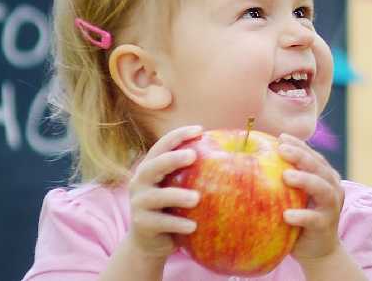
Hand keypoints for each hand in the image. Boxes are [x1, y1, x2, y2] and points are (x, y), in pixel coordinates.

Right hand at [119, 125, 204, 260]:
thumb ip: (193, 172)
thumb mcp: (179, 187)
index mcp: (150, 168)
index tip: (200, 129)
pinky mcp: (142, 225)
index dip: (178, 136)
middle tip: (193, 156)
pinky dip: (177, 224)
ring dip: (176, 195)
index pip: (161, 146)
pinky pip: (160, 223)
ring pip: (155, 197)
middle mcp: (140, 183)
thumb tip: (232, 152)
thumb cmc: (173, 208)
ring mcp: (139, 204)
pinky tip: (193, 226)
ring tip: (196, 198)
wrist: (150, 242)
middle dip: (171, 159)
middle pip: (152, 166)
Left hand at [278, 133, 347, 263]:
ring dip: (305, 181)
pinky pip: (314, 219)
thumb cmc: (299, 218)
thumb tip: (255, 158)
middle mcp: (333, 188)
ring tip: (286, 177)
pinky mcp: (325, 226)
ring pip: (323, 189)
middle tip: (281, 150)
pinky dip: (302, 216)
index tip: (280, 137)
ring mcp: (331, 208)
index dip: (299, 145)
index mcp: (325, 178)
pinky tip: (286, 215)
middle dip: (301, 156)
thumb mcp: (294, 195)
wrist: (318, 250)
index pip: (314, 156)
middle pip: (319, 167)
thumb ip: (286, 179)